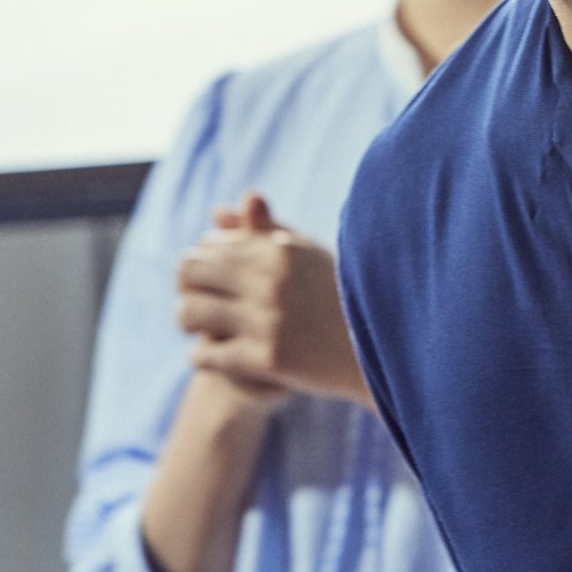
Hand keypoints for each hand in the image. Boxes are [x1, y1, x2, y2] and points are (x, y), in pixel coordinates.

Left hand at [177, 191, 372, 408]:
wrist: (383, 346)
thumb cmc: (342, 294)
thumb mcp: (307, 253)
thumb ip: (262, 230)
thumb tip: (217, 212)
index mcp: (279, 247)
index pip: (208, 245)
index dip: (202, 262)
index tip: (213, 279)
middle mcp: (270, 278)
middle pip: (190, 271)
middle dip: (188, 288)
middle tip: (201, 304)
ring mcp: (268, 319)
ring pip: (189, 314)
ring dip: (190, 322)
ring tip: (203, 330)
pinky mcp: (269, 359)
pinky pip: (205, 354)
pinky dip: (203, 355)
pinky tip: (218, 355)